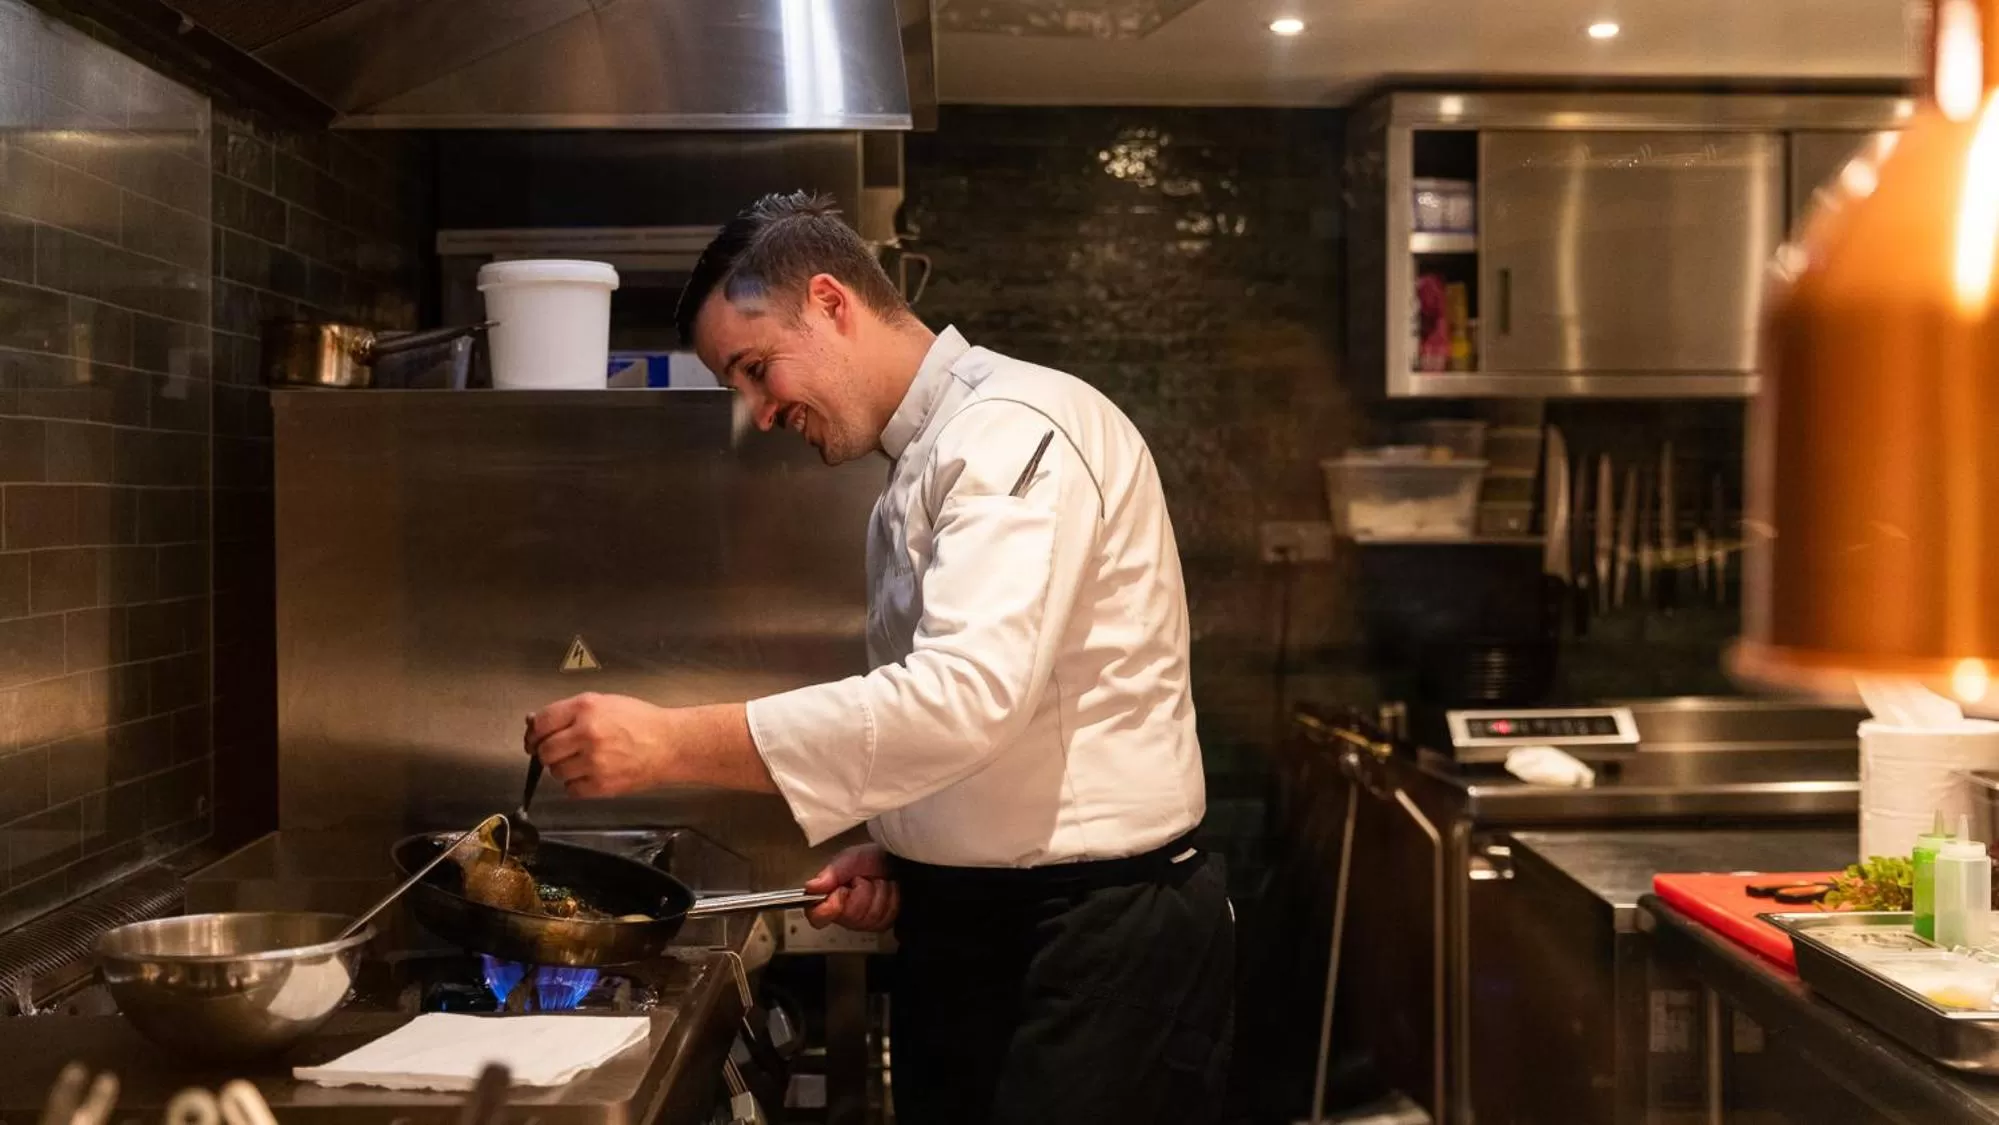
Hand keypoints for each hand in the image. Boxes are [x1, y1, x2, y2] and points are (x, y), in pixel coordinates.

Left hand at [526, 692, 670, 797]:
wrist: (670, 744)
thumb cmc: (641, 722)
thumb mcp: (604, 702)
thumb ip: (569, 712)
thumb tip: (535, 723)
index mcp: (586, 708)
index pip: (541, 723)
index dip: (533, 733)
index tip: (534, 739)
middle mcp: (586, 733)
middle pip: (544, 751)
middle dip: (547, 753)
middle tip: (559, 752)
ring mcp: (593, 761)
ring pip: (556, 772)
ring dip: (563, 768)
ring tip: (583, 761)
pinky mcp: (601, 784)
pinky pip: (571, 790)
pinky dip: (576, 784)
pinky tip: (591, 774)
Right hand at [803, 844, 898, 931]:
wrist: (898, 860)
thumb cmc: (873, 859)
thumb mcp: (851, 859)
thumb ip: (832, 873)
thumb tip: (811, 886)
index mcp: (829, 896)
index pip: (816, 916)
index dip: (830, 906)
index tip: (841, 892)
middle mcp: (844, 913)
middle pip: (849, 916)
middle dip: (861, 893)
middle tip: (863, 879)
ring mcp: (863, 921)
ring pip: (869, 917)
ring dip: (878, 894)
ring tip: (878, 882)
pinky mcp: (882, 923)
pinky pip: (886, 918)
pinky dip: (891, 899)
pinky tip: (889, 890)